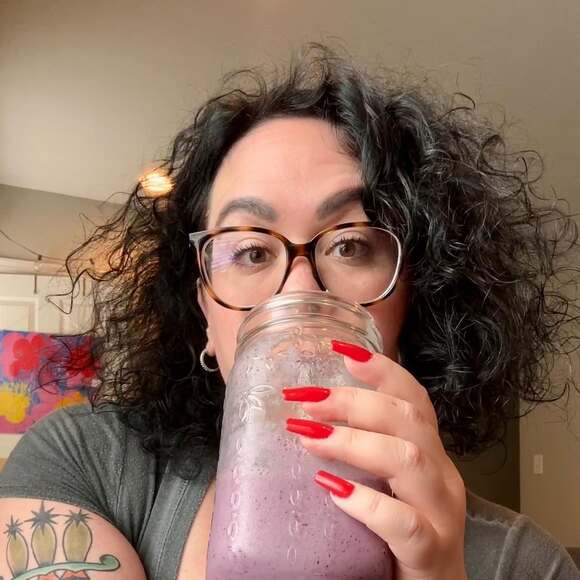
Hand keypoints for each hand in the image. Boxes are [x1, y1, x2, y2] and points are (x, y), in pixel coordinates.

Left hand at [283, 340, 466, 579]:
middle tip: (305, 400)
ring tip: (307, 436)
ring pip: (407, 458)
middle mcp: (441, 474)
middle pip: (406, 419)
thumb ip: (359, 453)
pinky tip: (332, 491)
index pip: (413, 399)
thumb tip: (302, 422)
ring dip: (352, 441)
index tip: (341, 350)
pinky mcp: (432, 552)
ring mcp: (442, 513)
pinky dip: (366, 502)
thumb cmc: (400, 533)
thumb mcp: (385, 483)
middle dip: (353, 402)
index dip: (382, 370)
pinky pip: (404, 523)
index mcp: (428, 453)